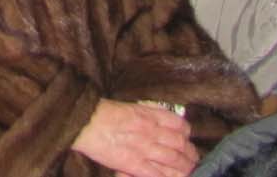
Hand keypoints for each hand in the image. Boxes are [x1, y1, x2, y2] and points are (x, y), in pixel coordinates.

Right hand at [71, 99, 197, 176]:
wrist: (83, 121)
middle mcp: (150, 131)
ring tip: (189, 170)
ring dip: (185, 167)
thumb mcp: (126, 106)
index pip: (178, 124)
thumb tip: (157, 120)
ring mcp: (143, 148)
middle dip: (189, 153)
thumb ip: (144, 114)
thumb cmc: (99, 112)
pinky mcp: (133, 164)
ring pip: (173, 160)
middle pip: (179, 144)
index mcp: (147, 115)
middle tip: (193, 158)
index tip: (187, 138)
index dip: (186, 133)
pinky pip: (157, 174)